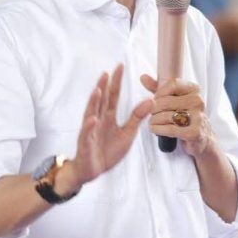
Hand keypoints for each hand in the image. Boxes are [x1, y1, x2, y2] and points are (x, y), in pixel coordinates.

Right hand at [67, 65, 153, 190]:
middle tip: (107, 72)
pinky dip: (89, 126)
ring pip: (91, 113)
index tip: (120, 66)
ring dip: (94, 102)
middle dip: (103, 86)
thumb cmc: (107, 151)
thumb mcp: (127, 134)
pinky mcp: (86, 143)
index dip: (116, 82)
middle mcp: (98, 120)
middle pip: (101, 100)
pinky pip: (87, 133)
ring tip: (98, 89)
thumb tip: (151, 101)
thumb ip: (136, 118)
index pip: (113, 96)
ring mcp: (91, 131)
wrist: (93, 170)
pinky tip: (93, 118)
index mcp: (108, 117)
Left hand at [141, 75, 214, 156]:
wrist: (202, 137)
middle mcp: (198, 101)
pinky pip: (170, 129)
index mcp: (194, 89)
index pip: (172, 84)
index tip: (155, 101)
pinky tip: (155, 129)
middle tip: (151, 114)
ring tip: (152, 123)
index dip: (159, 93)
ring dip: (154, 121)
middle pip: (166, 101)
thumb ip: (158, 88)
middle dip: (153, 109)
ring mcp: (198, 117)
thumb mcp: (173, 99)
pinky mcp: (194, 132)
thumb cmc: (185, 116)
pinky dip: (158, 130)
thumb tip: (143, 77)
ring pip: (166, 116)